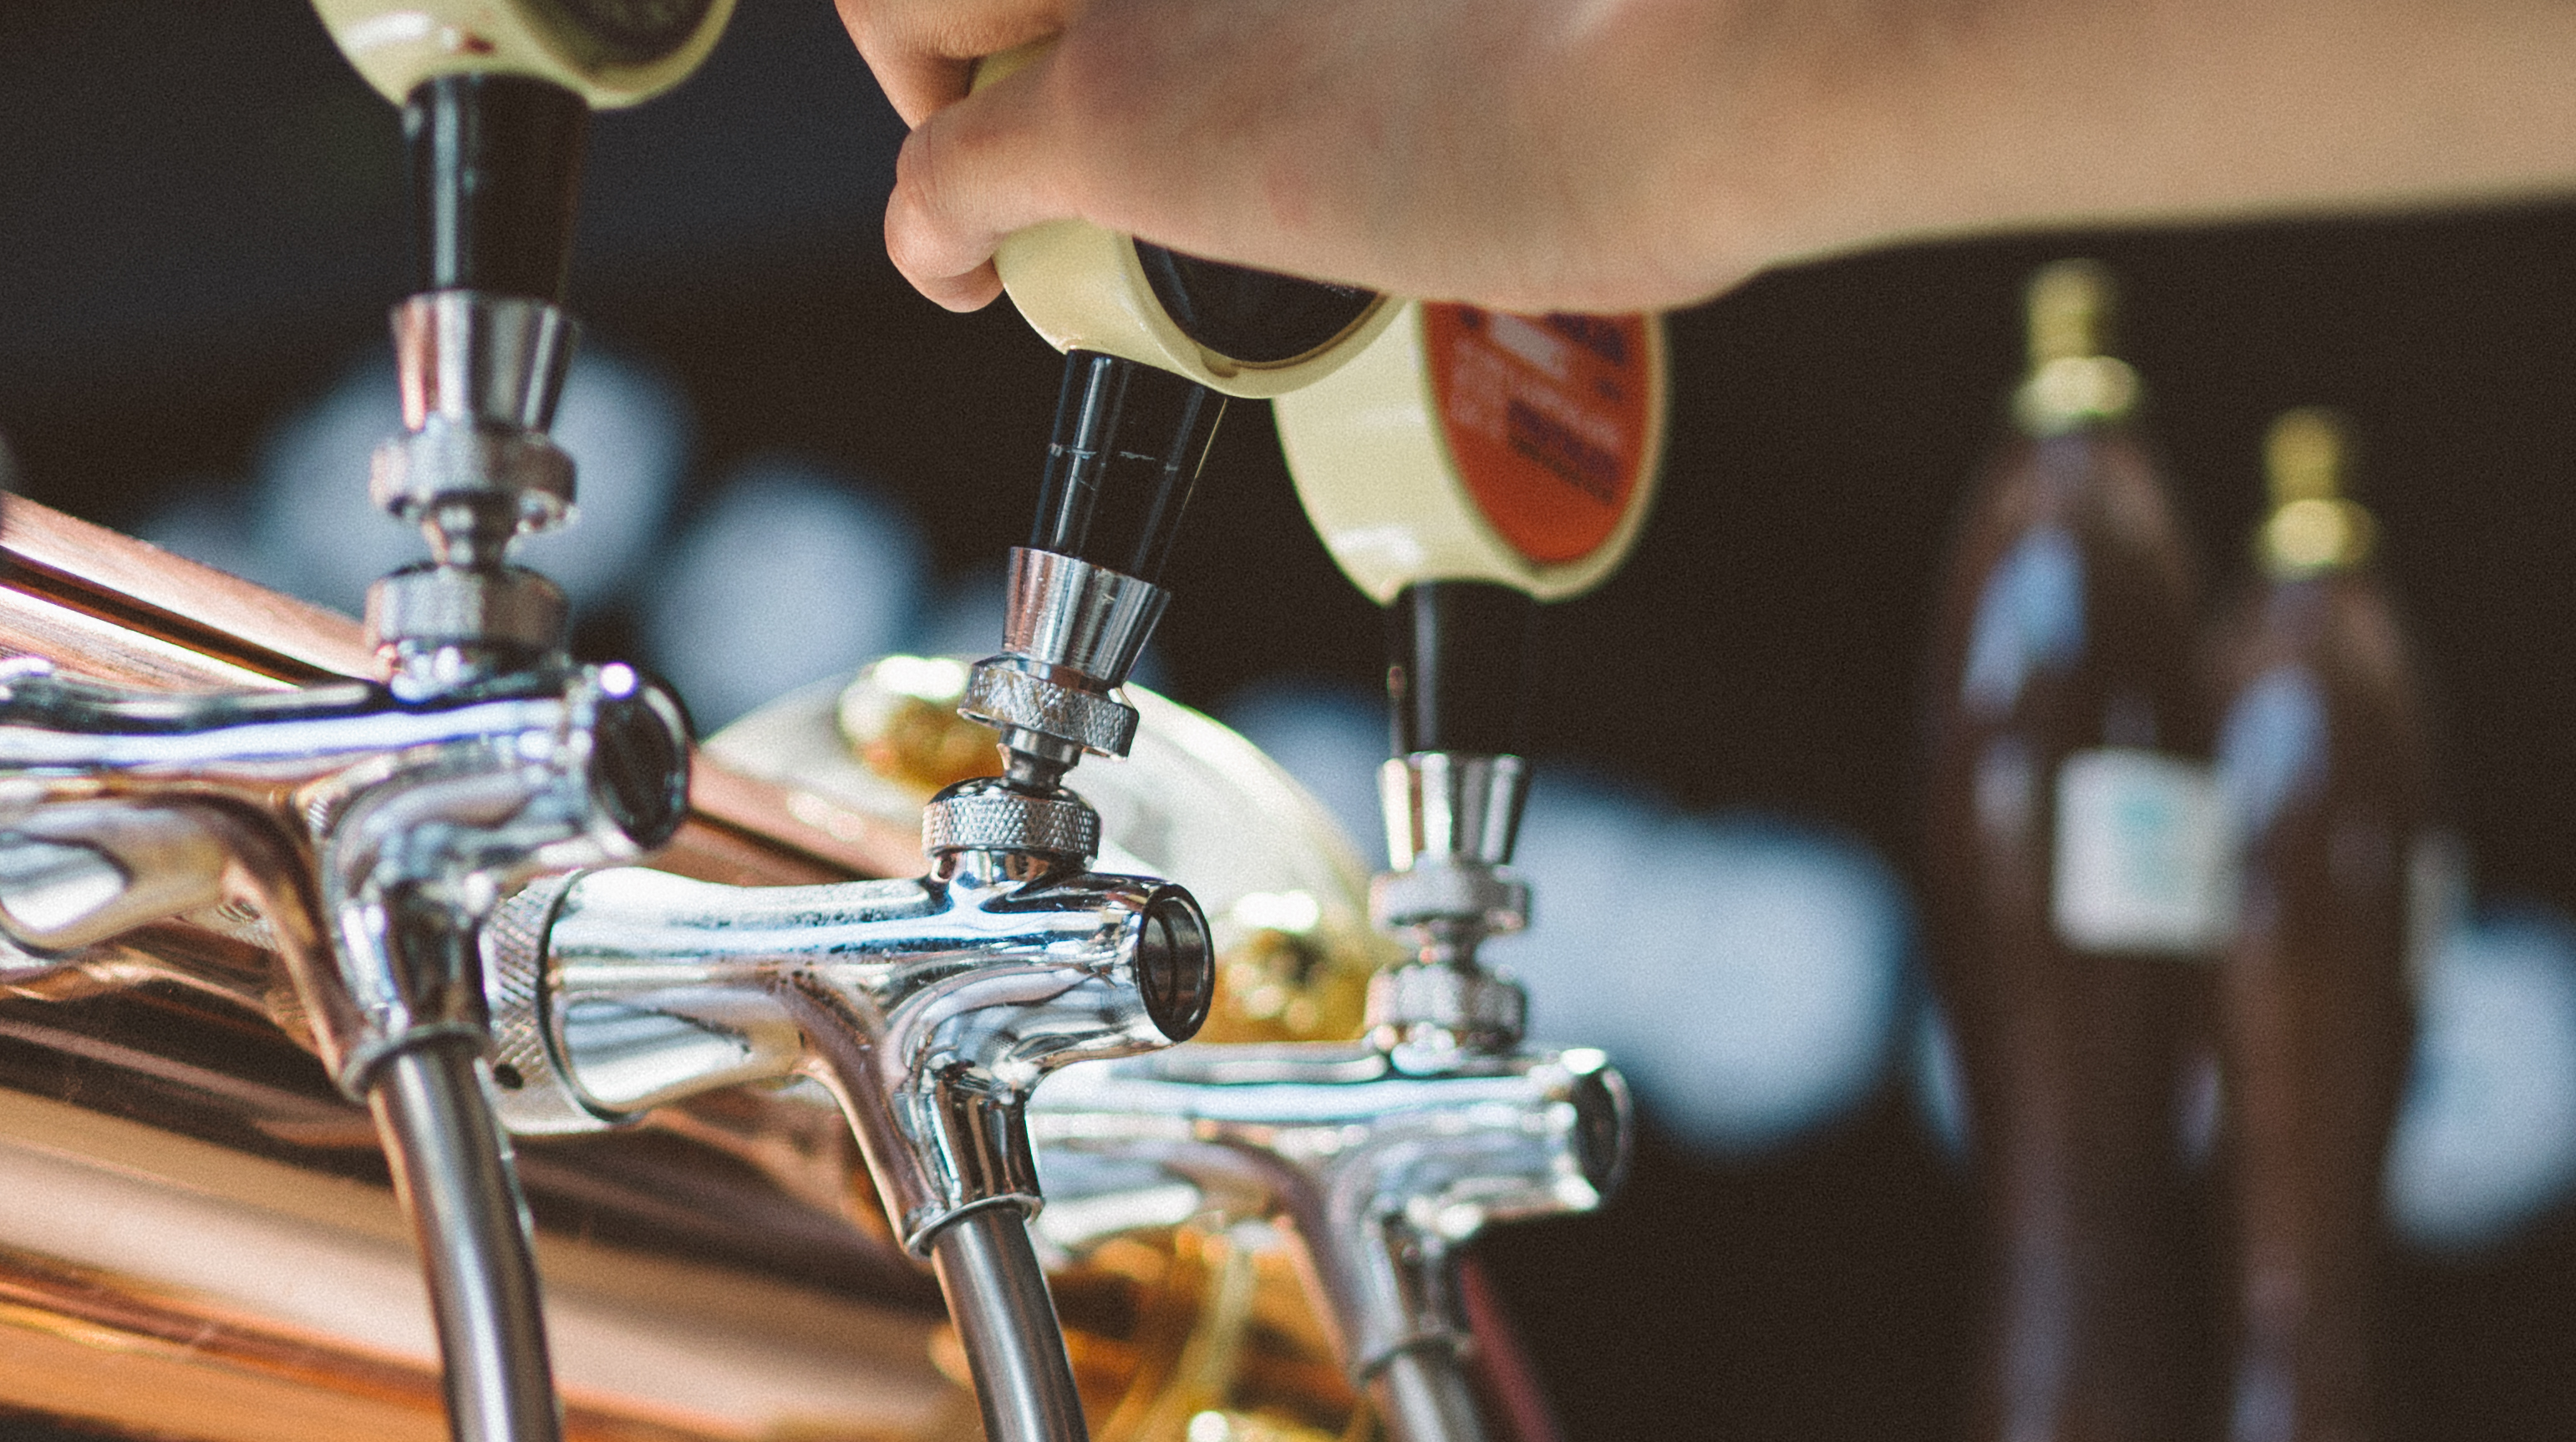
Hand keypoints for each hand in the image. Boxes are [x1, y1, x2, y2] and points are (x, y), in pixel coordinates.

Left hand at [831, 0, 1803, 319]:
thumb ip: (1379, 9)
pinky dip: (932, 240)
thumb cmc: (1623, 30)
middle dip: (973, 9)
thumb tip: (1407, 42)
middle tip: (1019, 80)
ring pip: (912, 0)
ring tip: (986, 163)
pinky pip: (937, 175)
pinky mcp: (1113, 114)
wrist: (1662, 83)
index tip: (1112, 26)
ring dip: (928, 81)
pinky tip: (964, 279)